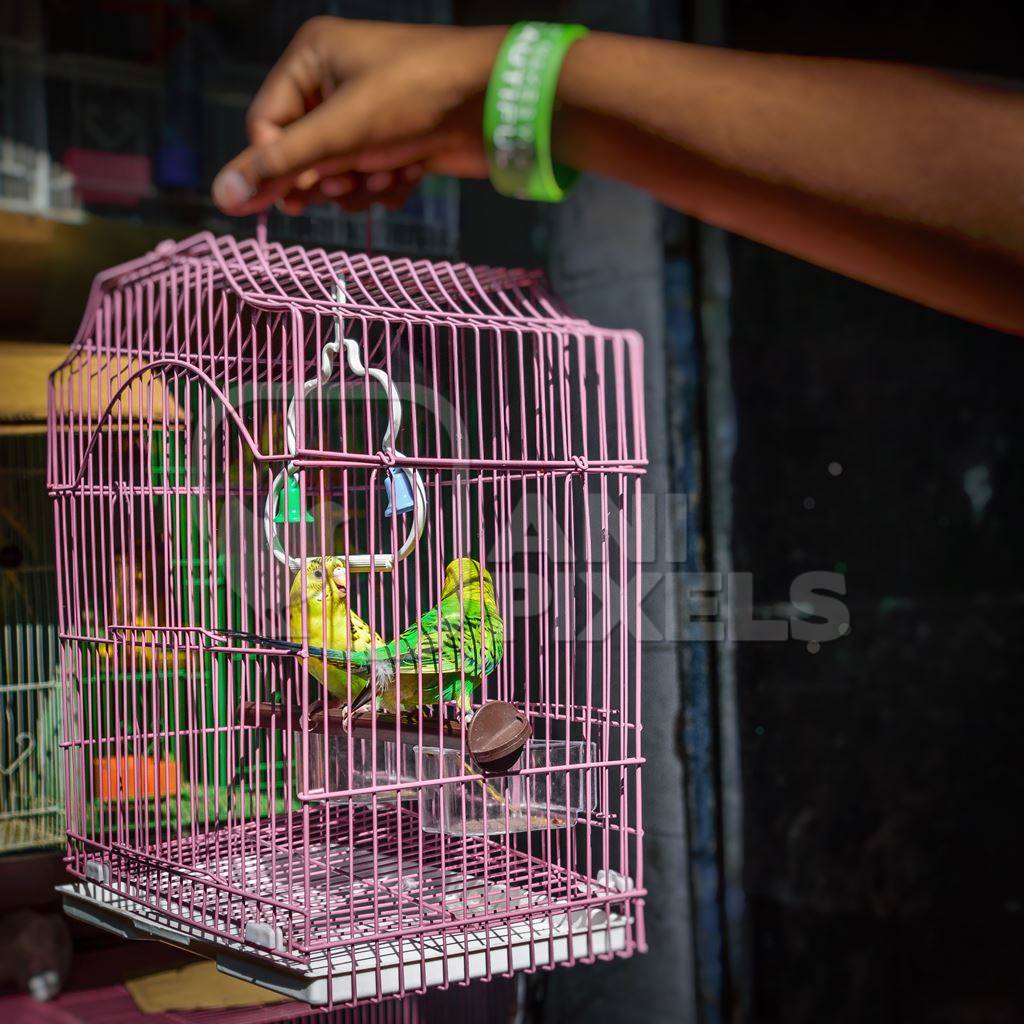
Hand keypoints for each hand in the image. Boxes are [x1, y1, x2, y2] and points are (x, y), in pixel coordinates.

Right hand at [211, 17, 504, 215]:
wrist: (496, 106)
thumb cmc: (414, 99)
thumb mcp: (339, 133)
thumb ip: (279, 166)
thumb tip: (220, 197)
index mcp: (312, 59)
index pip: (266, 126)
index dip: (279, 166)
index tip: (295, 199)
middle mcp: (336, 83)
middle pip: (302, 154)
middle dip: (327, 176)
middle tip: (344, 181)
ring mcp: (369, 114)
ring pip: (338, 174)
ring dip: (360, 185)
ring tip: (387, 170)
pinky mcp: (397, 141)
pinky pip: (370, 178)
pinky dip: (387, 185)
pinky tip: (411, 171)